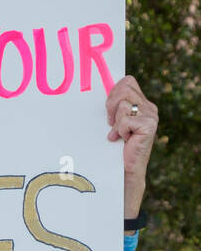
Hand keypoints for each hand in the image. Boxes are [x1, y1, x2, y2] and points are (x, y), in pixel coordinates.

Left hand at [105, 75, 157, 217]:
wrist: (125, 169)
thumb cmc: (116, 146)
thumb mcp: (114, 121)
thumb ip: (114, 106)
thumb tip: (98, 88)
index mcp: (142, 103)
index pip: (127, 81)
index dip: (114, 92)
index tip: (109, 111)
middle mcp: (149, 107)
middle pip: (124, 88)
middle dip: (111, 105)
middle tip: (111, 123)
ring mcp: (151, 115)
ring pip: (123, 105)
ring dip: (115, 121)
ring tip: (119, 134)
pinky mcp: (149, 125)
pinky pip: (125, 120)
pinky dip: (119, 130)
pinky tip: (122, 139)